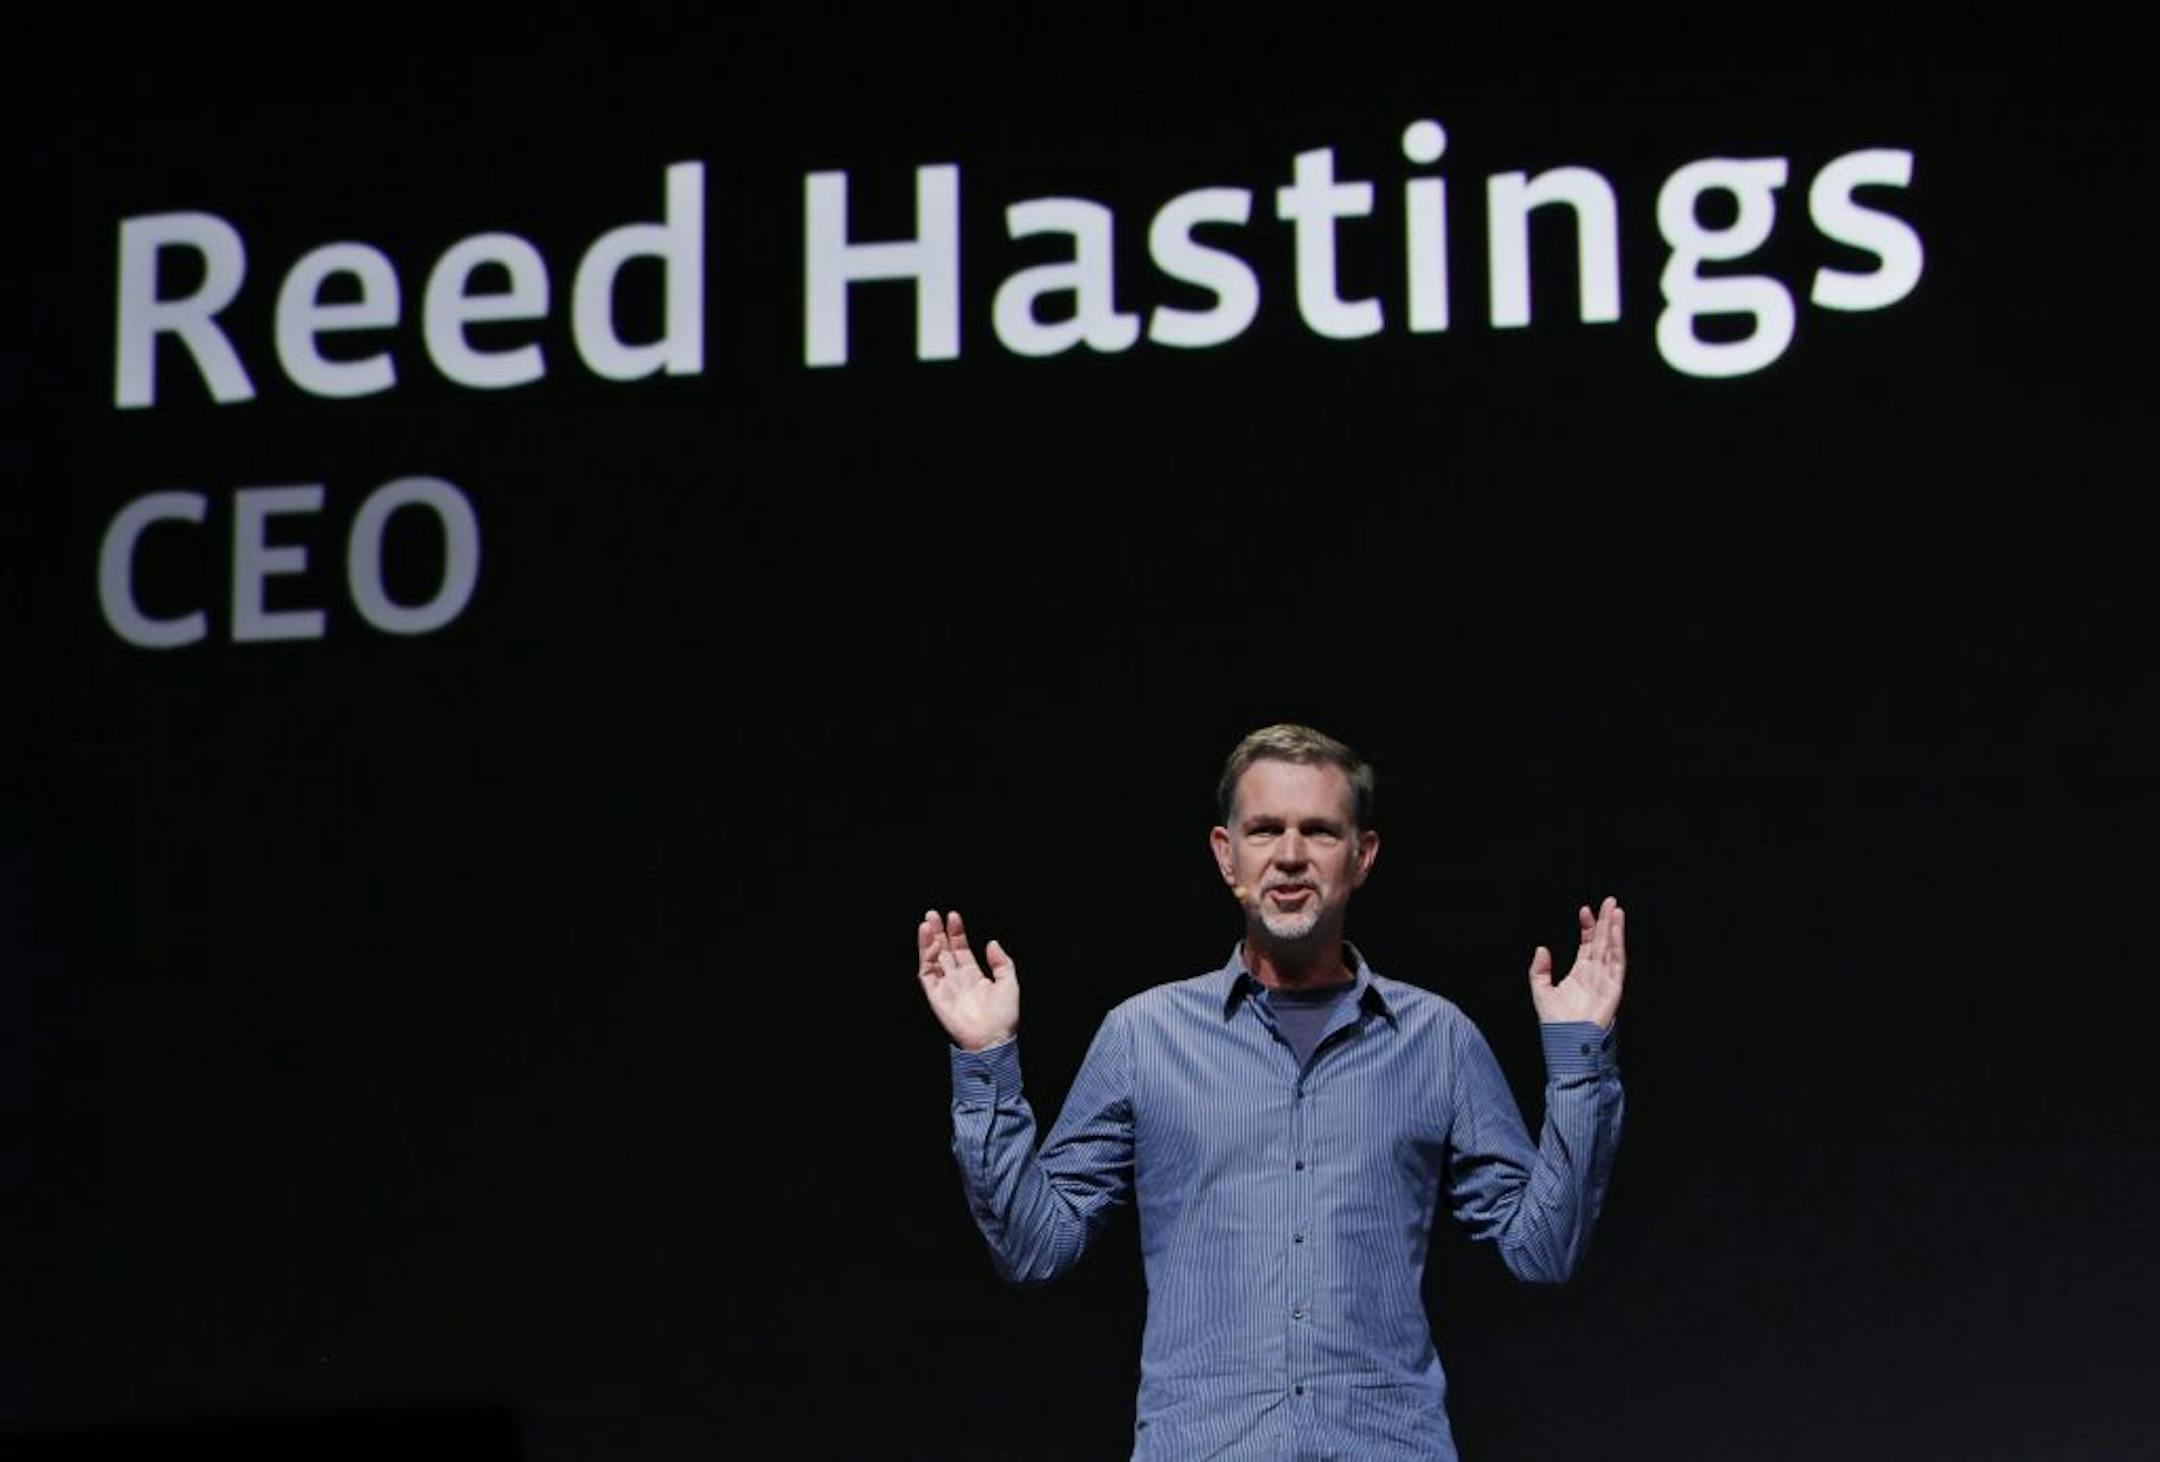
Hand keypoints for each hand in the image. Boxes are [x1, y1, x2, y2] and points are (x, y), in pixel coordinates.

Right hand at [917, 909, 1019, 1051]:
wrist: (992, 1039)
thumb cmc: (1003, 1016)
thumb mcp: (1009, 983)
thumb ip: (1002, 962)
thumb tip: (992, 942)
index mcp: (974, 975)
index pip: (961, 948)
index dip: (956, 932)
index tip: (953, 916)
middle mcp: (957, 978)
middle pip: (944, 950)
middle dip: (938, 931)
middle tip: (933, 913)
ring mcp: (945, 986)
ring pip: (933, 959)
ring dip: (929, 941)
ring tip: (927, 921)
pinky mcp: (936, 996)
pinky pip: (927, 974)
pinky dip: (927, 958)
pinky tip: (931, 943)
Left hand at [1529, 896, 1625, 1030]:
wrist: (1568, 1043)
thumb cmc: (1556, 1023)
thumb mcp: (1541, 991)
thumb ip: (1539, 970)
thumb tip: (1541, 949)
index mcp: (1580, 973)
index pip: (1588, 945)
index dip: (1588, 927)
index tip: (1585, 910)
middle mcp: (1595, 974)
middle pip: (1602, 942)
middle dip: (1606, 922)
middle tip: (1609, 901)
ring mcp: (1605, 980)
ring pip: (1612, 949)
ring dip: (1615, 929)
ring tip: (1616, 909)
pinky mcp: (1614, 988)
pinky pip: (1617, 963)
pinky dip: (1618, 945)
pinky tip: (1616, 930)